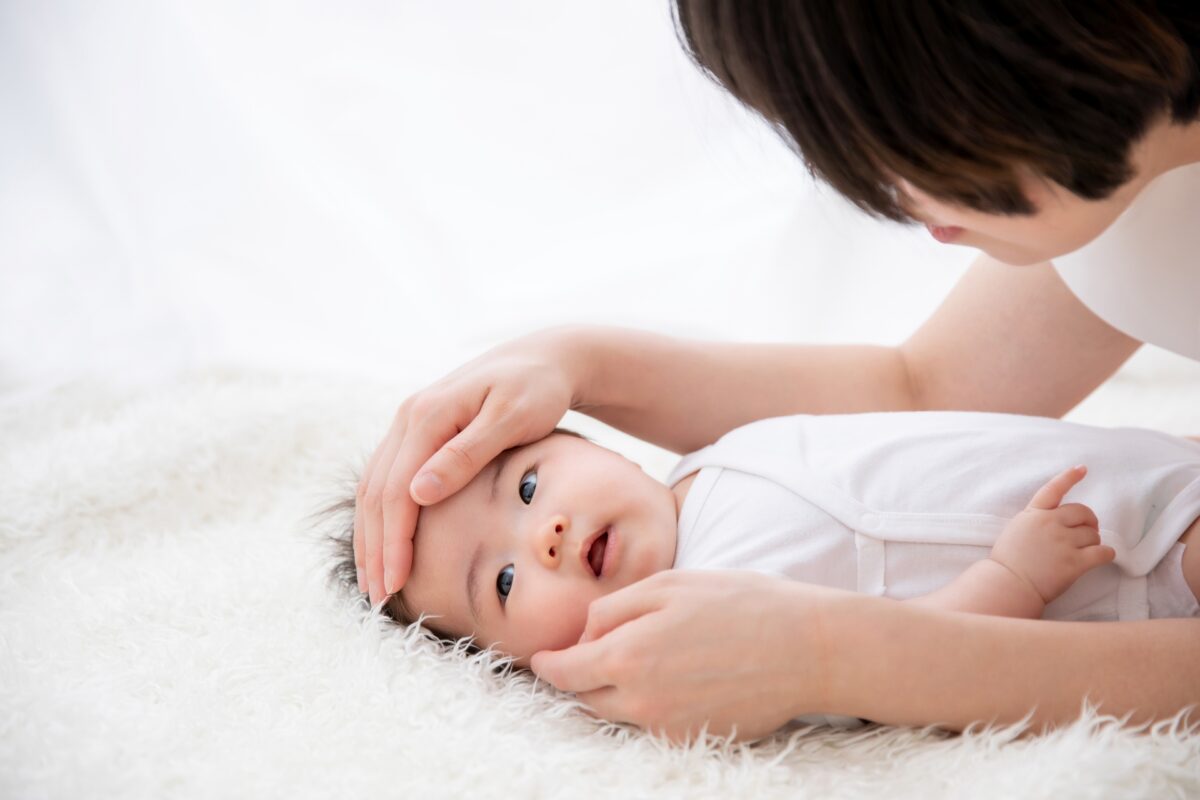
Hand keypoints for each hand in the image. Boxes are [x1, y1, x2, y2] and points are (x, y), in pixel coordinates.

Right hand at [355, 328, 583, 604]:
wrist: (548, 357)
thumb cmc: (538, 389)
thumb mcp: (511, 419)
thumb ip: (466, 455)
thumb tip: (418, 493)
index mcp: (427, 416)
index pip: (396, 491)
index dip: (392, 542)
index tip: (395, 585)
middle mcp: (408, 417)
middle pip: (376, 493)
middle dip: (374, 548)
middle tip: (378, 598)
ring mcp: (410, 422)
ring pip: (374, 487)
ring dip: (370, 536)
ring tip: (374, 581)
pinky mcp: (420, 430)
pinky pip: (387, 478)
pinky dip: (381, 516)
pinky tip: (386, 544)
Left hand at [530, 570, 834, 742]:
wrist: (807, 649)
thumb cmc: (740, 603)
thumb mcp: (669, 583)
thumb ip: (615, 608)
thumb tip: (584, 634)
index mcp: (627, 655)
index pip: (564, 672)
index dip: (548, 665)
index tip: (541, 659)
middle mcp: (640, 700)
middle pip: (586, 698)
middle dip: (580, 678)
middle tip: (589, 654)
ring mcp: (667, 726)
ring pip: (618, 713)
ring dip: (613, 692)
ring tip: (638, 661)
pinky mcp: (693, 739)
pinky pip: (652, 725)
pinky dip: (649, 705)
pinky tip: (676, 677)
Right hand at [990, 465, 1115, 604]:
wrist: (1008, 584)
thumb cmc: (1008, 561)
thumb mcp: (1016, 530)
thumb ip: (1036, 521)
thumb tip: (1058, 521)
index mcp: (1033, 514)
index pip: (1053, 490)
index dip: (1069, 477)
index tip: (1082, 469)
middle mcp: (1049, 524)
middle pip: (1083, 513)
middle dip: (1089, 522)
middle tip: (1087, 532)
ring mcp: (1062, 542)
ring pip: (1094, 534)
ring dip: (1093, 542)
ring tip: (1083, 552)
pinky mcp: (1074, 562)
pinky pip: (1103, 552)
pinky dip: (1107, 554)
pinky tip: (1103, 557)